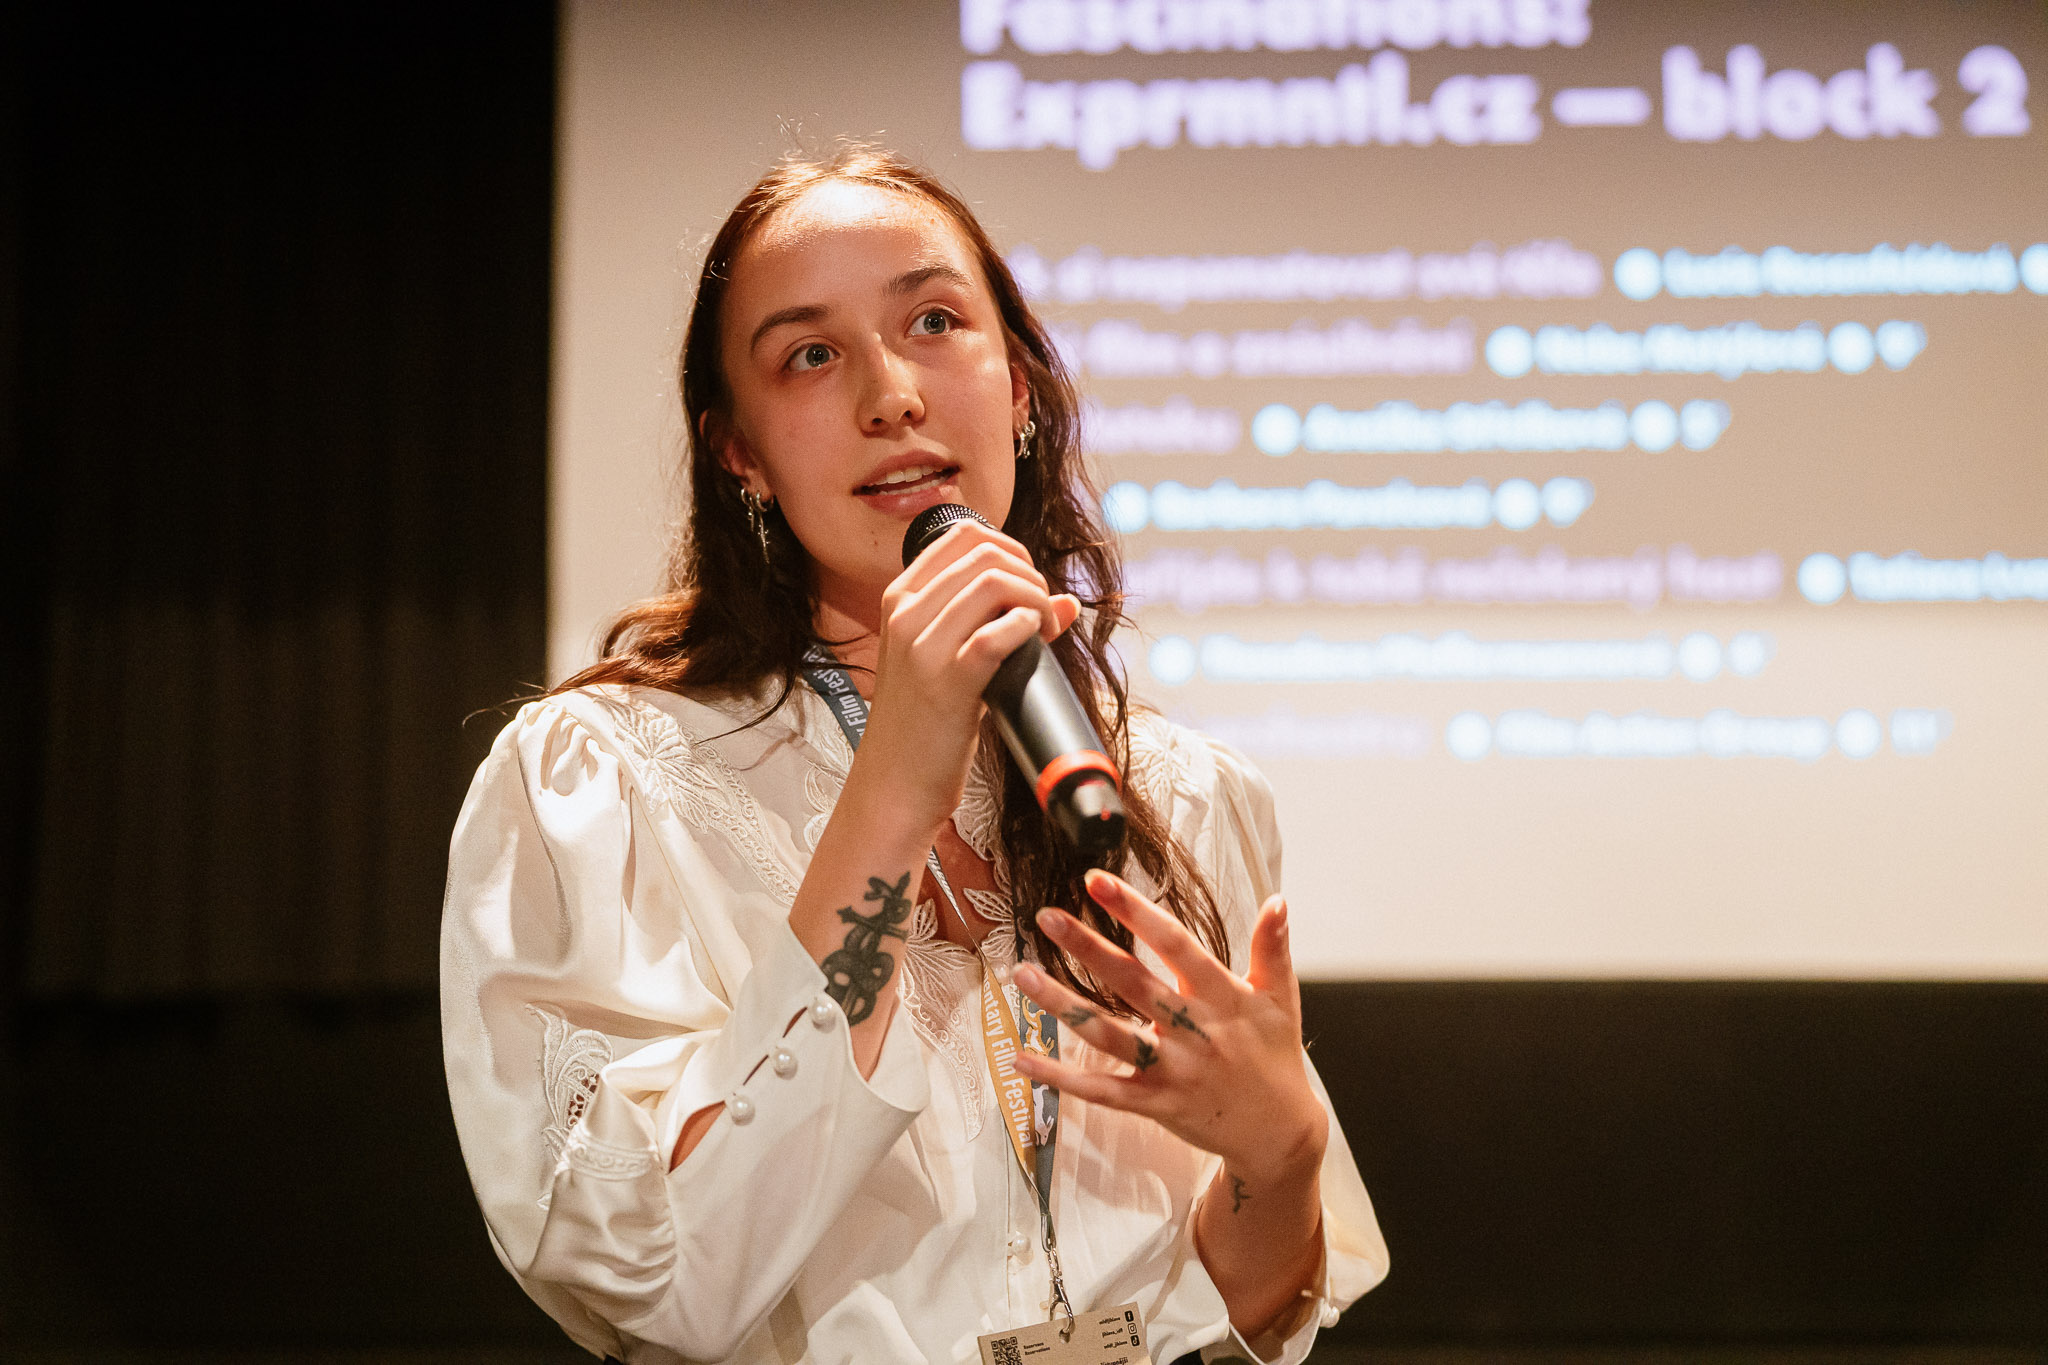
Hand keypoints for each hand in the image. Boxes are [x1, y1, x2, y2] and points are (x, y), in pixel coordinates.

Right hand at [855, 519, 1079, 836]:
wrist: (894, 785)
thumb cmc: (924, 724)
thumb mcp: (946, 661)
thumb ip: (996, 622)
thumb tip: (1069, 602)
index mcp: (900, 599)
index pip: (962, 534)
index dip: (1011, 550)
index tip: (1027, 587)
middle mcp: (905, 614)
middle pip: (985, 552)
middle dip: (1031, 575)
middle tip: (1043, 615)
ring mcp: (922, 647)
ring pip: (995, 583)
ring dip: (1036, 600)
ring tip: (1044, 632)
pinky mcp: (947, 683)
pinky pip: (998, 633)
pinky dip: (1027, 629)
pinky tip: (1032, 645)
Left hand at [1011, 870, 1327, 1185]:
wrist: (1279, 1135)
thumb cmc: (1276, 1058)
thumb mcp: (1283, 1000)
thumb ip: (1273, 949)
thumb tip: (1276, 901)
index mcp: (1222, 997)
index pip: (1174, 945)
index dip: (1136, 912)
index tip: (1098, 882)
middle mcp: (1192, 1031)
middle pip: (1132, 983)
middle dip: (1088, 947)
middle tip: (1047, 916)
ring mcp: (1171, 1070)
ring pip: (1108, 1034)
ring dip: (1063, 1005)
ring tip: (1023, 974)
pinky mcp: (1154, 1104)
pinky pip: (1100, 1090)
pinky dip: (1061, 1076)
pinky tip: (1022, 1058)